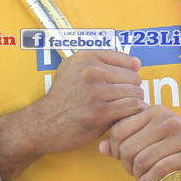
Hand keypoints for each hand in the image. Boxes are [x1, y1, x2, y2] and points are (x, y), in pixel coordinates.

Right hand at [26, 50, 146, 155]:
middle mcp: (91, 71)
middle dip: (133, 90)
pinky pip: (132, 107)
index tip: (123, 84)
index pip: (127, 60)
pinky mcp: (100, 112)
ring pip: (135, 93)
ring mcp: (95, 91)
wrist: (43, 124)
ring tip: (124, 109)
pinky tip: (124, 118)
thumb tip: (137, 63)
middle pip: (133, 77)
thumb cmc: (62, 98)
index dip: (130, 74)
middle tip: (124, 100)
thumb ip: (104, 62)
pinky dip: (133, 114)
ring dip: (134, 103)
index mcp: (86, 57)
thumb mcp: (73, 69)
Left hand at [99, 105, 180, 180]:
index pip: (119, 129)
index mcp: (155, 111)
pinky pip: (160, 169)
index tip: (123, 161)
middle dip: (126, 166)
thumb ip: (126, 143)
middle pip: (129, 147)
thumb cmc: (176, 152)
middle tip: (134, 174)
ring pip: (143, 160)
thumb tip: (101, 148)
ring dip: (137, 177)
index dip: (115, 150)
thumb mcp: (150, 143)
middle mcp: (168, 118)